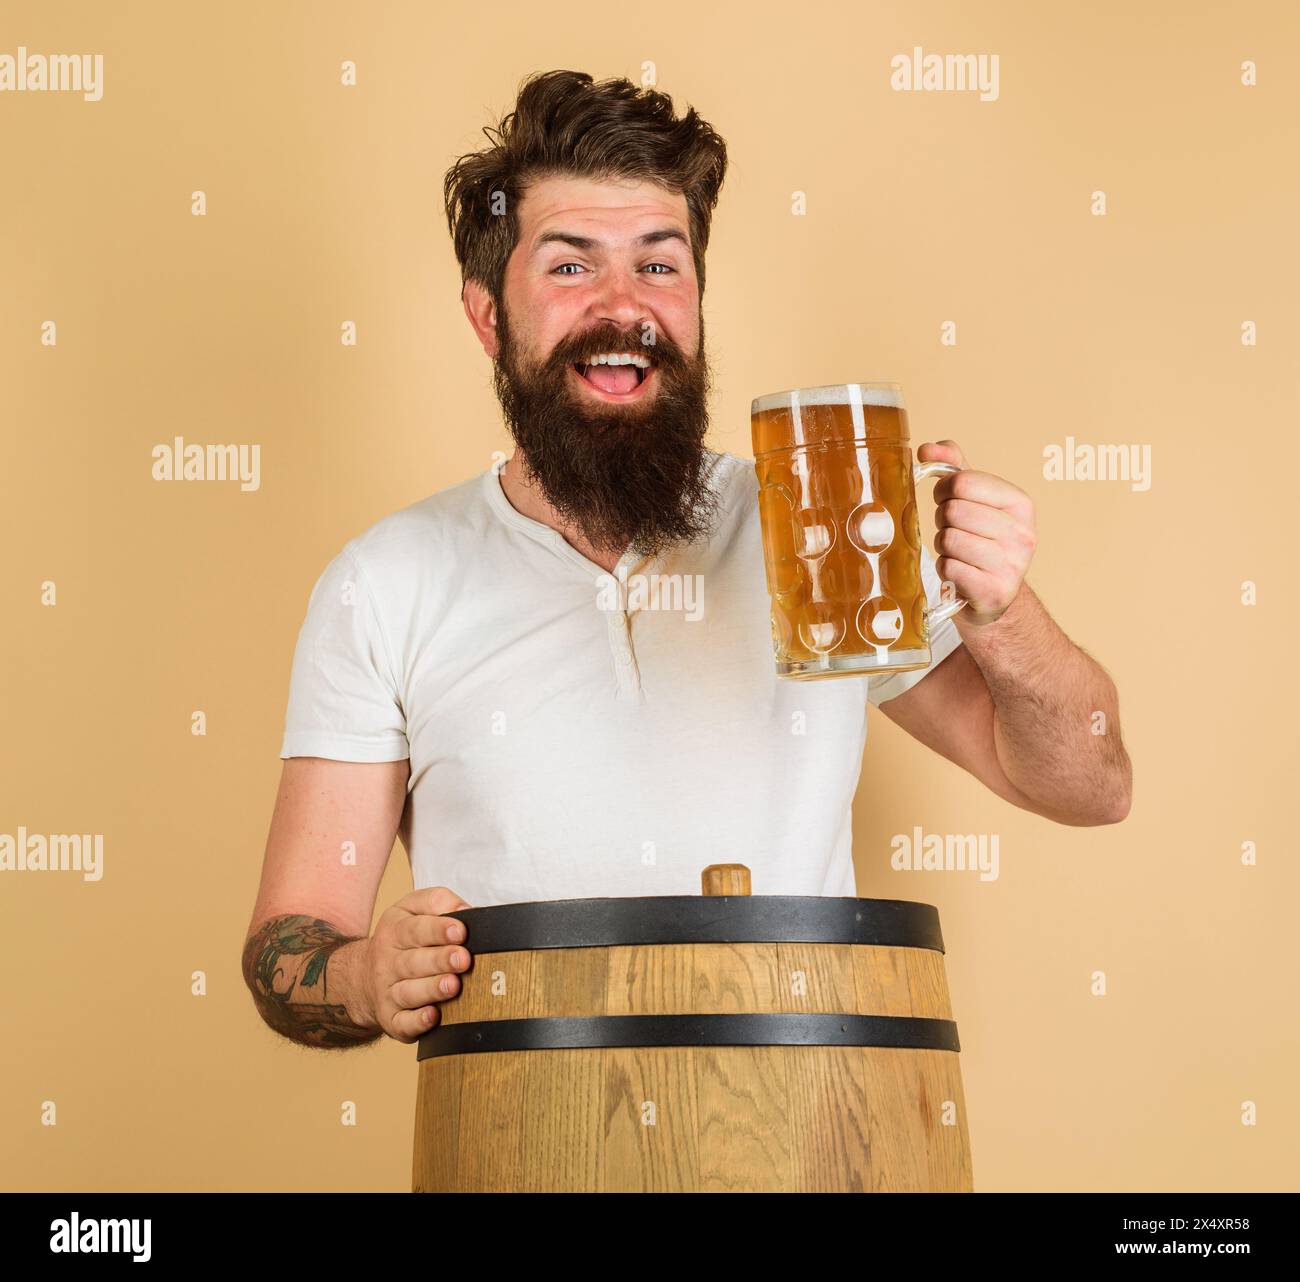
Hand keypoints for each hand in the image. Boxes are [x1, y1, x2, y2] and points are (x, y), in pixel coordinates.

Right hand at [359, 885, 472, 1042]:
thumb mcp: (412, 909)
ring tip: (453, 985)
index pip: (415, 928)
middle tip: (463, 959)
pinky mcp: (392, 1019)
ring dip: (432, 989)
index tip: (461, 931)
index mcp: (395, 930)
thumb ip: (438, 901)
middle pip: (414, 962)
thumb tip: (465, 910)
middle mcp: (388, 961)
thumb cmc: (403, 940)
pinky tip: (433, 1015)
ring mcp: (388, 992)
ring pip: (409, 992)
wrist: (363, 976)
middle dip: (440, 960)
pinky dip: (417, 1021)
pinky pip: (403, 1023)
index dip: (439, 929)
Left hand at [918, 440, 1035, 625]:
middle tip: (951, 530)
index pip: (964, 482)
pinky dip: (945, 569)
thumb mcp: (973, 500)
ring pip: (949, 540)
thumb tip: (927, 449)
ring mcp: (1012, 565)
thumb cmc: (979, 540)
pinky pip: (949, 567)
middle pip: (953, 511)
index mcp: (1021, 504)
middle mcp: (1023, 534)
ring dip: (943, 546)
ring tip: (956, 552)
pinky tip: (958, 572)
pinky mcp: (994, 592)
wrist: (992, 596)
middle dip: (942, 520)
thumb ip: (953, 467)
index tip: (946, 500)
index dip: (943, 490)